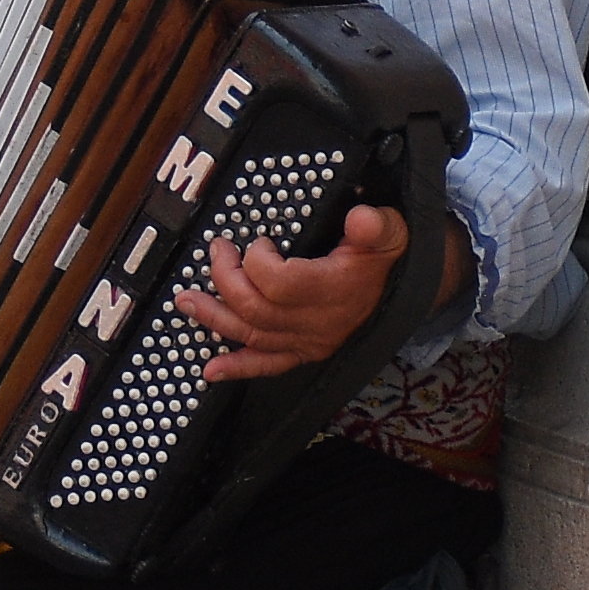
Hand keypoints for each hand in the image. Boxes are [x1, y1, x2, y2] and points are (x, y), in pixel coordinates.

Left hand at [177, 203, 415, 386]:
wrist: (402, 287)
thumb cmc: (386, 255)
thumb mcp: (389, 230)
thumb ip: (374, 225)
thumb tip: (361, 219)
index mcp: (333, 290)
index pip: (277, 283)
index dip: (257, 260)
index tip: (259, 241)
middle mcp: (318, 322)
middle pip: (256, 308)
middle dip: (226, 279)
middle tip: (216, 252)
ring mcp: (309, 341)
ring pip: (253, 335)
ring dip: (215, 319)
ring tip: (186, 302)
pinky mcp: (305, 351)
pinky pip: (269, 366)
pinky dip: (239, 368)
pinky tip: (211, 370)